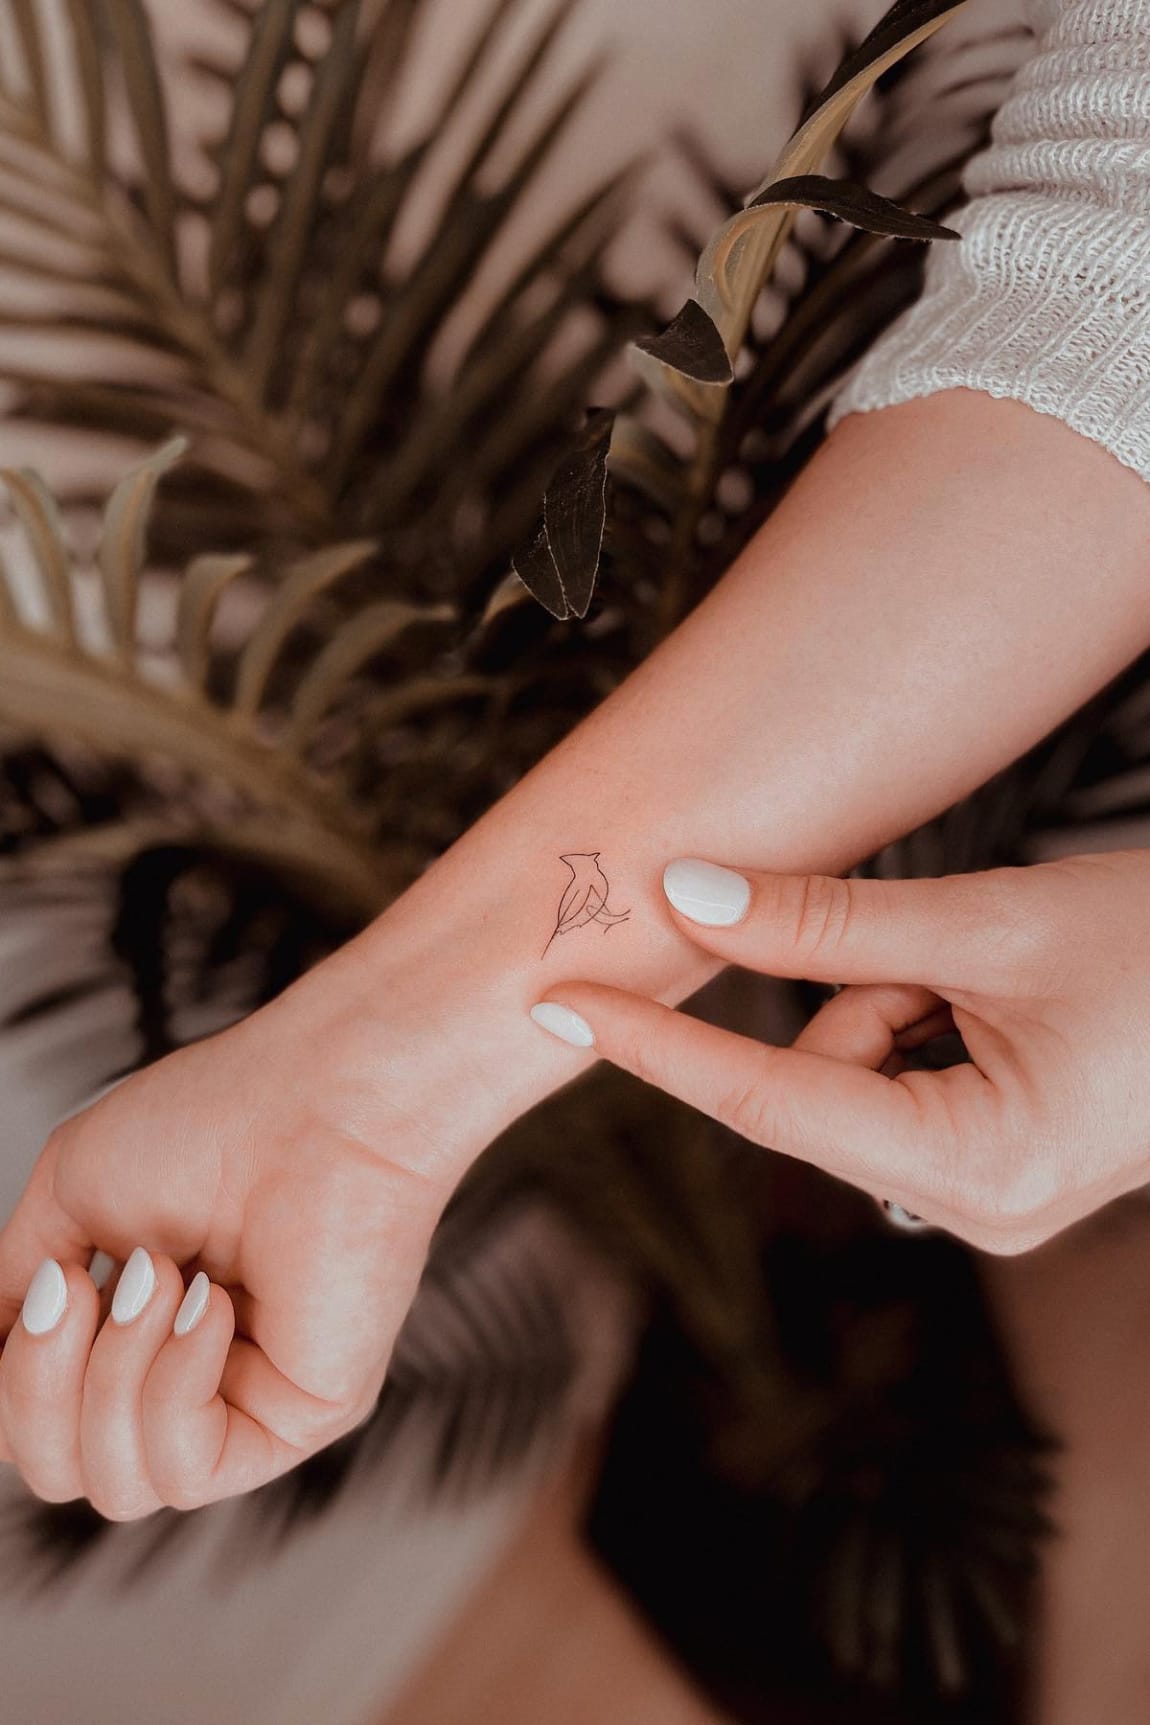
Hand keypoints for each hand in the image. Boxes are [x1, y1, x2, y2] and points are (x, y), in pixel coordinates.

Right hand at [0, 940, 478, 1518]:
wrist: (318, 1096)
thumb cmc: (218, 1117)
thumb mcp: (70, 1198)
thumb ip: (17, 1293)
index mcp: (140, 1331)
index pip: (38, 1426)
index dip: (18, 1374)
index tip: (58, 1279)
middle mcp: (192, 1376)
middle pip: (63, 1473)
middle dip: (41, 1387)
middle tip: (87, 1285)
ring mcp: (246, 1402)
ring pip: (119, 1487)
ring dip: (113, 1373)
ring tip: (162, 1276)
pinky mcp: (297, 1419)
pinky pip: (188, 1468)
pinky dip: (174, 1383)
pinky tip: (210, 1305)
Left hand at [529, 851, 1149, 1255]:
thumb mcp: (996, 922)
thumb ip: (830, 920)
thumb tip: (688, 894)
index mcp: (980, 1164)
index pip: (766, 1101)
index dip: (652, 1046)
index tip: (555, 1004)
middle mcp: (978, 1203)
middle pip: (821, 1081)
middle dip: (852, 991)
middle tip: (938, 939)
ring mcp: (992, 1190)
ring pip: (859, 1070)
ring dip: (896, 992)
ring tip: (1000, 959)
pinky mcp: (1002, 1159)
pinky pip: (902, 1077)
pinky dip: (919, 1013)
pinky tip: (1001, 986)